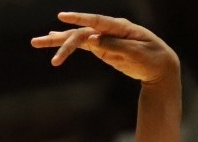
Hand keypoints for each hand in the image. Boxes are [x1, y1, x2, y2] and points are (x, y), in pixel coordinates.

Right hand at [31, 12, 179, 82]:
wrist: (161, 67)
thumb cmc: (153, 58)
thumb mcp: (138, 53)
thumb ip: (116, 46)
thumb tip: (93, 41)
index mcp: (120, 27)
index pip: (96, 22)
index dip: (79, 19)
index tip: (63, 18)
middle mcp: (108, 30)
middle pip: (81, 32)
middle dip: (61, 38)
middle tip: (40, 41)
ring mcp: (104, 38)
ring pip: (77, 38)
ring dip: (58, 41)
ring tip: (36, 42)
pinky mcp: (102, 48)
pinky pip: (81, 46)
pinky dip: (68, 45)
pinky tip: (53, 40)